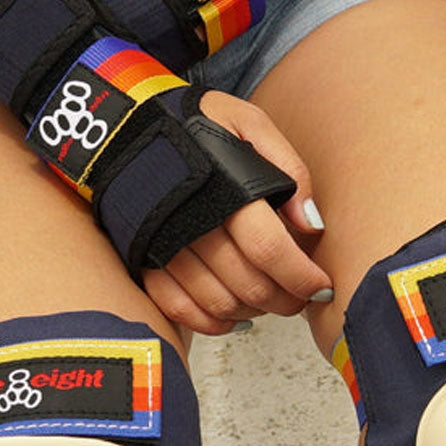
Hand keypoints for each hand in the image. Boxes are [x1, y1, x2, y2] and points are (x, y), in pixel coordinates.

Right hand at [142, 90, 331, 334]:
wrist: (124, 126)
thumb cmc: (194, 124)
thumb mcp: (248, 123)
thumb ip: (288, 167)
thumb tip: (311, 223)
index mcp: (224, 188)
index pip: (269, 249)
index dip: (302, 276)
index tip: (322, 285)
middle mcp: (192, 222)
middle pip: (249, 284)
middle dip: (286, 299)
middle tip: (302, 295)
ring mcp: (163, 245)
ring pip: (218, 302)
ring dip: (254, 311)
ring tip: (271, 299)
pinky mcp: (143, 260)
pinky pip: (179, 308)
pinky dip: (211, 322)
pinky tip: (233, 313)